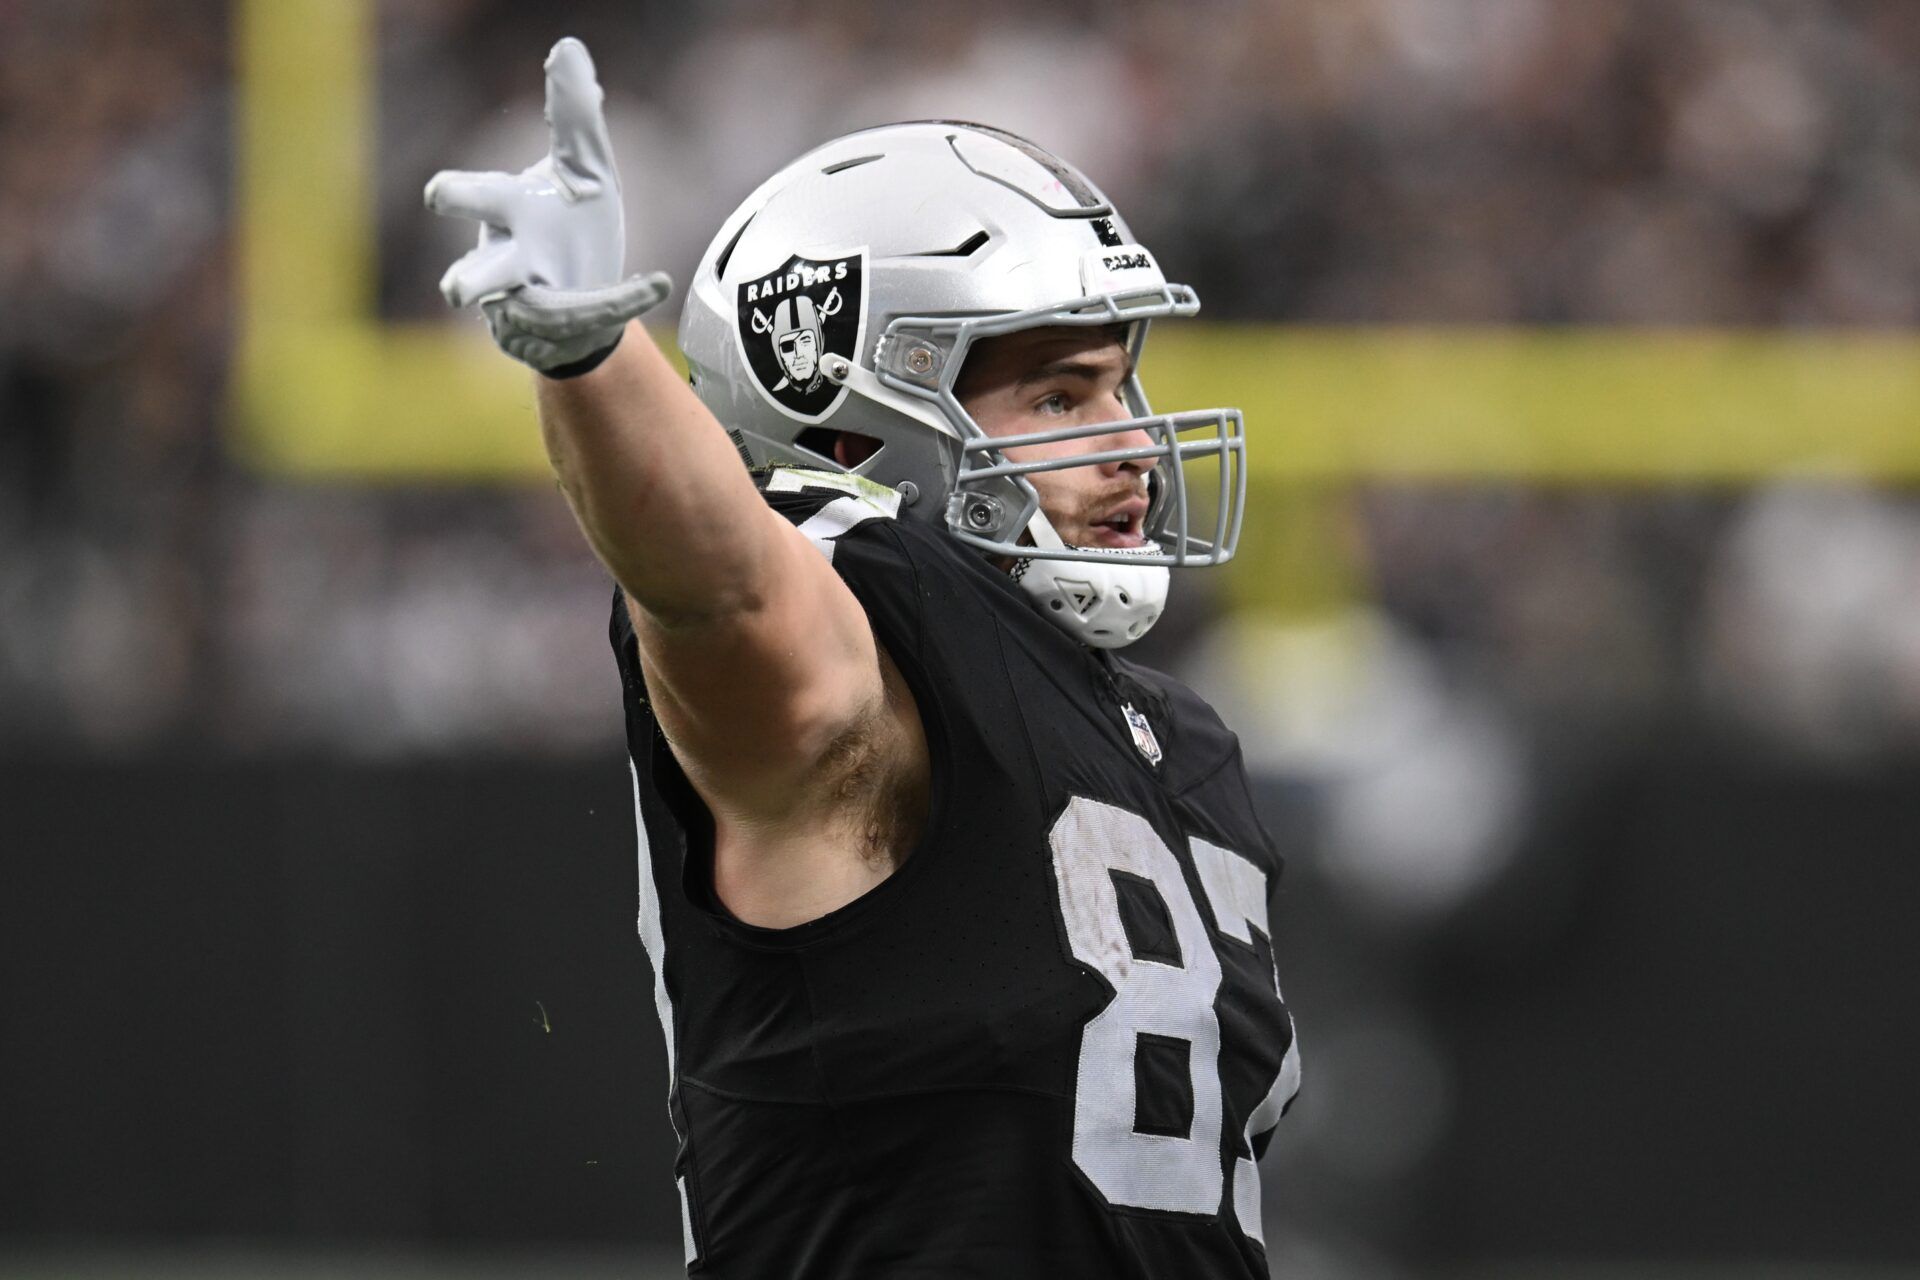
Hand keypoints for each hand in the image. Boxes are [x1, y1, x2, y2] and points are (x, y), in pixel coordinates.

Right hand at [425, 37, 670, 373]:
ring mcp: (527, 307)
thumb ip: (574, 115)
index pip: (474, 199)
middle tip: (457, 291)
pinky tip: (657, 282)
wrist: (591, 291)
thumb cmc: (572, 224)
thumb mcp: (584, 167)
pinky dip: (623, 301)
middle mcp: (507, 263)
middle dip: (471, 281)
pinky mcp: (556, 337)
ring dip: (536, 318)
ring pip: (522, 317)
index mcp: (507, 214)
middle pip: (481, 273)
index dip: (456, 197)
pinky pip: (589, 319)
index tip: (439, 196)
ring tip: (538, 330)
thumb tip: (567, 48)